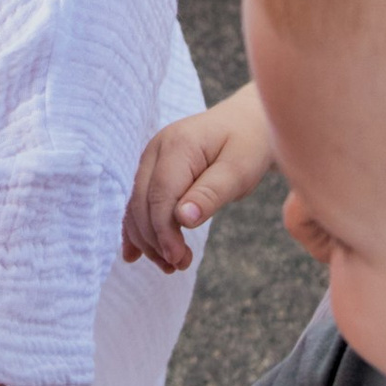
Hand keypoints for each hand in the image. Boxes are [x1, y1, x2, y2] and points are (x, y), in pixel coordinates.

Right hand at [122, 85, 276, 269]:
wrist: (249, 120)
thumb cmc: (250, 143)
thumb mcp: (240, 170)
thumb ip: (210, 194)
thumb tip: (181, 220)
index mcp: (178, 145)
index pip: (159, 196)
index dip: (164, 232)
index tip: (178, 259)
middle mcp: (156, 148)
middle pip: (142, 203)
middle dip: (156, 240)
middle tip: (179, 266)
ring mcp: (152, 157)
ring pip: (137, 205)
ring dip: (149, 239)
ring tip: (172, 264)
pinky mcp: (154, 168)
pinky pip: (140, 201)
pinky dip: (139, 228)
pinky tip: (136, 254)